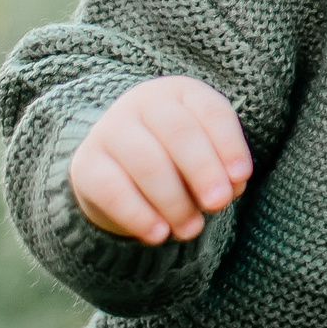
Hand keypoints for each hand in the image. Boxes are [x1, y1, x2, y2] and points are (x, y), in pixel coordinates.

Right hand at [68, 76, 252, 243]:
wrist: (118, 167)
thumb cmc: (177, 158)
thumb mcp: (205, 155)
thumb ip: (223, 167)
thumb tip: (232, 188)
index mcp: (182, 93)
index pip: (212, 112)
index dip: (229, 145)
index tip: (241, 178)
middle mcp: (143, 103)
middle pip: (178, 131)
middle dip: (203, 170)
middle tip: (219, 203)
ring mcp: (109, 129)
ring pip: (146, 161)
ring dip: (174, 200)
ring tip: (192, 229)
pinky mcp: (85, 163)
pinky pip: (112, 189)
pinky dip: (138, 215)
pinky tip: (158, 234)